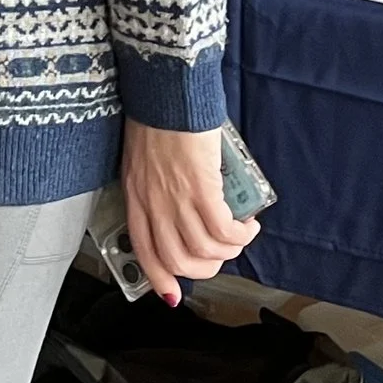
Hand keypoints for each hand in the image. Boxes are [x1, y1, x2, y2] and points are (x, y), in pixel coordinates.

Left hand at [122, 123, 258, 305]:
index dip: (159, 278)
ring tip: (240, 237)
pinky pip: (222, 228)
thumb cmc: (155, 114)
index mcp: (135, 196)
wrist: (164, 89)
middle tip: (219, 257)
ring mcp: (176, 198)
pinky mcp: (200, 186)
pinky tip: (247, 225)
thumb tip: (177, 200)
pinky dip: (238, 235)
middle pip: (176, 260)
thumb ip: (153, 184)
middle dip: (204, 268)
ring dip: (228, 251)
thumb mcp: (142, 158)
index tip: (171, 293)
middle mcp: (153, 203)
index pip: (143, 250)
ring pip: (203, 250)